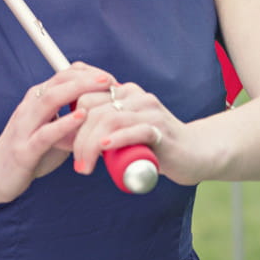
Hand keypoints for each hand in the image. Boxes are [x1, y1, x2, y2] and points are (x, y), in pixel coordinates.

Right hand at [0, 62, 115, 203]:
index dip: (87, 73)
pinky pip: (45, 133)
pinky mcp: (24, 150)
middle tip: (110, 79)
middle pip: (58, 82)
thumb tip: (102, 120)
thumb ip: (72, 124)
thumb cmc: (27, 152)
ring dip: (77, 91)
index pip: (63, 76)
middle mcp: (29, 107)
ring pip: (50, 100)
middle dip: (86, 77)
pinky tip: (81, 117)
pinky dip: (64, 123)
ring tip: (100, 88)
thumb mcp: (52, 134)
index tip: (109, 78)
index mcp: (36, 100)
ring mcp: (24, 127)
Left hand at [72, 82, 200, 185]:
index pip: (86, 97)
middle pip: (93, 109)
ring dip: (91, 145)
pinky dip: (118, 139)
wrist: (195, 153)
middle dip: (78, 138)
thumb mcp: (126, 131)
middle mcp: (135, 95)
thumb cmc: (155, 145)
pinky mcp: (161, 129)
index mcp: (123, 92)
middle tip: (78, 164)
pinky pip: (136, 130)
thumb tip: (70, 136)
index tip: (64, 145)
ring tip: (85, 167)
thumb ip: (105, 127)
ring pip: (110, 119)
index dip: (71, 121)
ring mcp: (149, 110)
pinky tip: (105, 147)